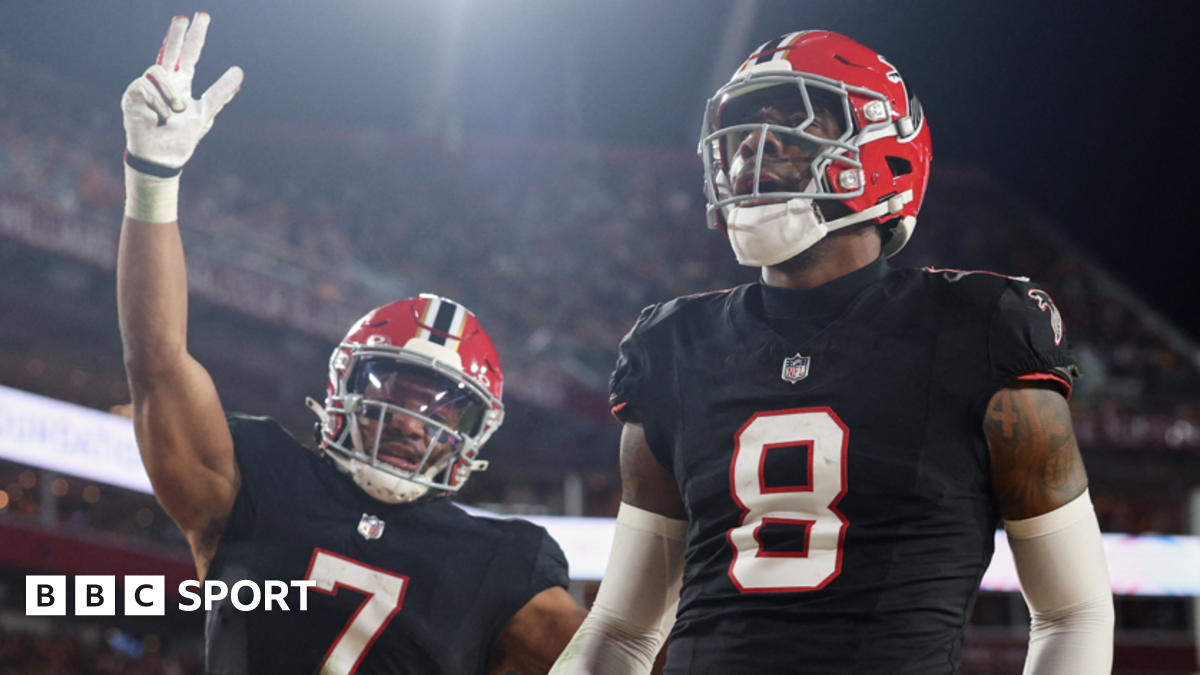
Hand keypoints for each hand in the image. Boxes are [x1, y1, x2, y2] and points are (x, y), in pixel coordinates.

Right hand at [122, 13, 242, 169]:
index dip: (196, 36)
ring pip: (160, 70)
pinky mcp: (133, 95)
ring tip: (176, 113)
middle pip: (170, 49)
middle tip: (184, 17)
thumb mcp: (205, 112)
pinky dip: (159, 104)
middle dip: (177, 33)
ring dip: (172, 94)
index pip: (189, 53)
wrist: (164, 159)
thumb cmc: (181, 138)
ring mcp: (146, 86)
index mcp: (181, 82)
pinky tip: (161, 117)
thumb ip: (221, 92)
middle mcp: (163, 80)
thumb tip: (240, 72)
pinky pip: (147, 87)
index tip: (202, 16)